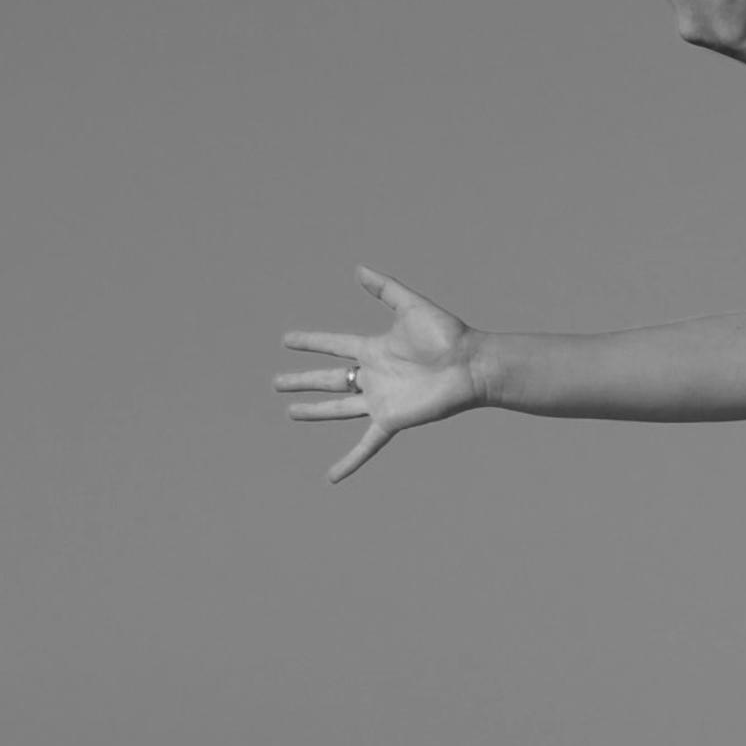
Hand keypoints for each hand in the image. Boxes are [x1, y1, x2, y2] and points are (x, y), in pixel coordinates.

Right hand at [278, 267, 483, 481]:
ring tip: (290, 413)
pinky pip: (366, 445)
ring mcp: (380, 400)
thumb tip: (358, 268)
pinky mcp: (391, 419)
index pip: (334, 344)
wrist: (470, 365)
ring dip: (314, 412)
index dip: (311, 342)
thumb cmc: (447, 335)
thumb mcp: (410, 306)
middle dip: (302, 380)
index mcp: (374, 349)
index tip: (286, 340)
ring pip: (338, 409)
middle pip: (329, 379)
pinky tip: (332, 477)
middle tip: (275, 383)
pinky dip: (350, 462)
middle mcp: (374, 376)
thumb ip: (385, 288)